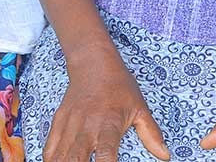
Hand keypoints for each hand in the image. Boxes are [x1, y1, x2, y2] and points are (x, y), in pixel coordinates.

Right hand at [43, 50, 168, 161]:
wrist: (93, 63)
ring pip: (60, 156)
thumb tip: (165, 155)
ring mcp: (70, 125)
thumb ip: (151, 134)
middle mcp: (87, 126)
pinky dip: (52, 160)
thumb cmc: (119, 86)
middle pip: (76, 159)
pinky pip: (49, 149)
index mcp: (109, 124)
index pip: (106, 154)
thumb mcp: (139, 107)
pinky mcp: (58, 122)